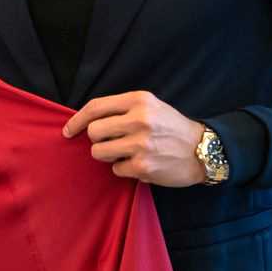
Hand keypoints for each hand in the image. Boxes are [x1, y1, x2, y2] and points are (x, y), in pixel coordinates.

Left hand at [63, 91, 205, 186]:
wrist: (203, 150)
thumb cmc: (171, 127)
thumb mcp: (151, 106)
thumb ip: (121, 109)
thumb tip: (86, 121)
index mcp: (139, 100)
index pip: (95, 107)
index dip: (76, 120)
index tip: (68, 130)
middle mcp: (140, 120)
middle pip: (93, 132)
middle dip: (97, 140)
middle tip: (111, 142)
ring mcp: (141, 144)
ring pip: (99, 152)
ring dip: (108, 156)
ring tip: (126, 153)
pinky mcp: (143, 166)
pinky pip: (116, 170)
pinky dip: (124, 169)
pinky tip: (140, 164)